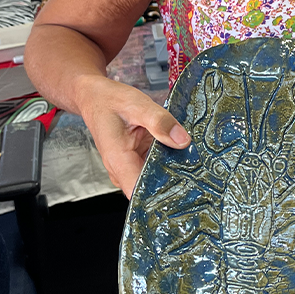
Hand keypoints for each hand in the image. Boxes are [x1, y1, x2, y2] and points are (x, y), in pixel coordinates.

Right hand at [77, 76, 189, 196]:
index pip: (138, 192)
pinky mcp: (137, 160)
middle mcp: (122, 168)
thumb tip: (182, 140)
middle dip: (174, 183)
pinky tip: (184, 154)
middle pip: (150, 188)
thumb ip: (160, 122)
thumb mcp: (138, 105)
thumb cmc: (110, 101)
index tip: (185, 191)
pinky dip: (170, 161)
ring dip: (174, 172)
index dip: (160, 196)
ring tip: (195, 163)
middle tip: (199, 176)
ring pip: (155, 178)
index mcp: (118, 160)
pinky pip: (156, 166)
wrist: (95, 97)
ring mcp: (130, 166)